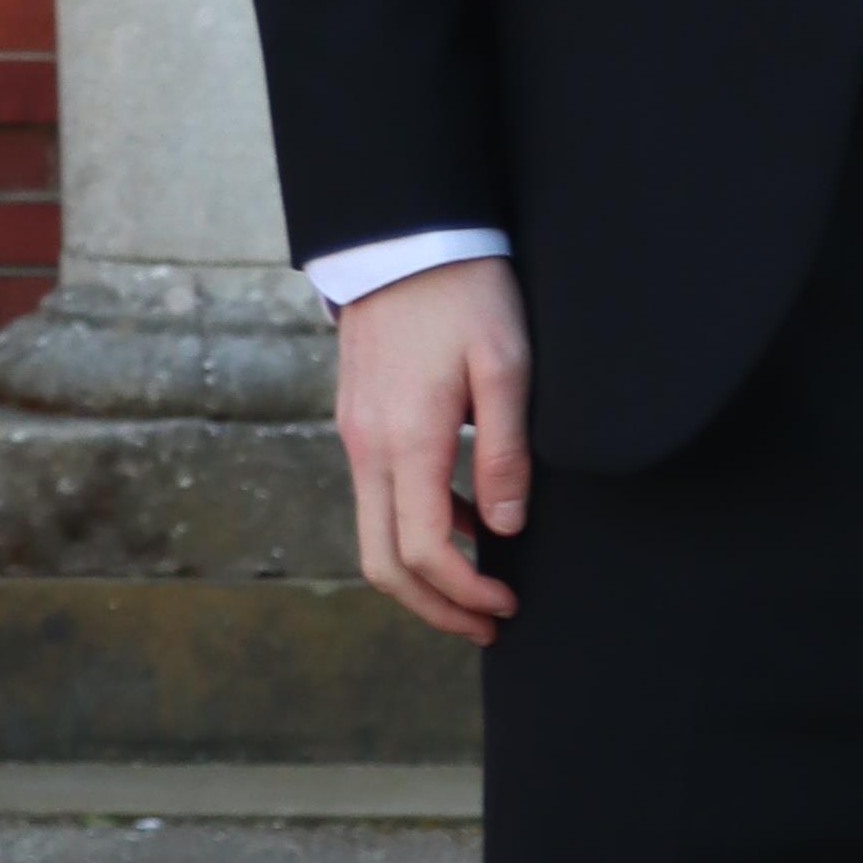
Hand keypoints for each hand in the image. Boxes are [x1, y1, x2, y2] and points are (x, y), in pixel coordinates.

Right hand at [334, 259, 532, 639]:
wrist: (405, 237)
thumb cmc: (467, 294)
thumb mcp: (507, 366)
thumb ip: (506, 451)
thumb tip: (505, 527)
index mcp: (405, 440)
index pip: (422, 551)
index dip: (464, 594)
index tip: (507, 606)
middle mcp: (366, 447)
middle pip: (382, 564)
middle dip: (433, 608)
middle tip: (488, 625)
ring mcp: (355, 436)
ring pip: (374, 535)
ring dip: (423, 573)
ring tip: (485, 587)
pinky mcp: (359, 422)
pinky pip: (379, 497)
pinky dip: (417, 528)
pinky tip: (469, 523)